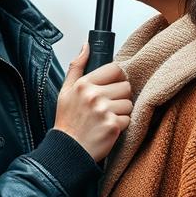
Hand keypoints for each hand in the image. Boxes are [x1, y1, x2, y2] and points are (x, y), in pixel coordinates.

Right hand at [54, 43, 132, 162]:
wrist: (68, 150)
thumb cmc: (67, 121)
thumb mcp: (65, 91)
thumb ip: (77, 66)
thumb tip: (86, 46)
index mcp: (84, 84)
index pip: (115, 69)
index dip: (117, 78)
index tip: (112, 87)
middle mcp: (94, 95)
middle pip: (126, 86)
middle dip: (120, 96)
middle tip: (107, 106)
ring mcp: (104, 111)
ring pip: (129, 103)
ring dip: (121, 112)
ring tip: (106, 118)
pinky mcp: (113, 126)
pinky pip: (128, 119)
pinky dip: (121, 125)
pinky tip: (107, 128)